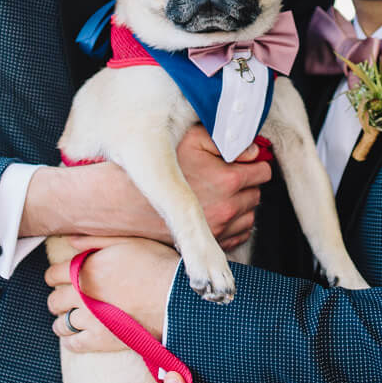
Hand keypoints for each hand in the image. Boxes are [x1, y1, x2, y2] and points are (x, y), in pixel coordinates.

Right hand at [24, 124, 268, 249]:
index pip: (263, 170)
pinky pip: (237, 236)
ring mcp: (218, 230)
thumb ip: (225, 139)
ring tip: (218, 191)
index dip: (253, 161)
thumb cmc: (150, 162)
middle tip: (225, 171)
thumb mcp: (188, 138)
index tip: (240, 158)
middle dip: (247, 182)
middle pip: (258, 194)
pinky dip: (232, 224)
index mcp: (229, 179)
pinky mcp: (205, 244)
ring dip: (241, 205)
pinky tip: (212, 210)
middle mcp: (228, 208)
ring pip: (249, 216)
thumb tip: (254, 150)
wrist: (118, 200)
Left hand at [46, 237, 180, 347]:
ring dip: (63, 322)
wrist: (175, 297)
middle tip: (67, 300)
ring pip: (61, 325)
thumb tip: (71, 242)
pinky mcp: (100, 340)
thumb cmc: (155, 265)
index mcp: (85, 269)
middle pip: (54, 300)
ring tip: (72, 320)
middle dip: (58, 300)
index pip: (52, 274)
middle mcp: (81, 295)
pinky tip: (79, 336)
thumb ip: (96, 241)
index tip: (60, 279)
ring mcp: (89, 319)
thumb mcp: (127, 242)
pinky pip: (73, 344)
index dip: (55, 276)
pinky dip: (72, 341)